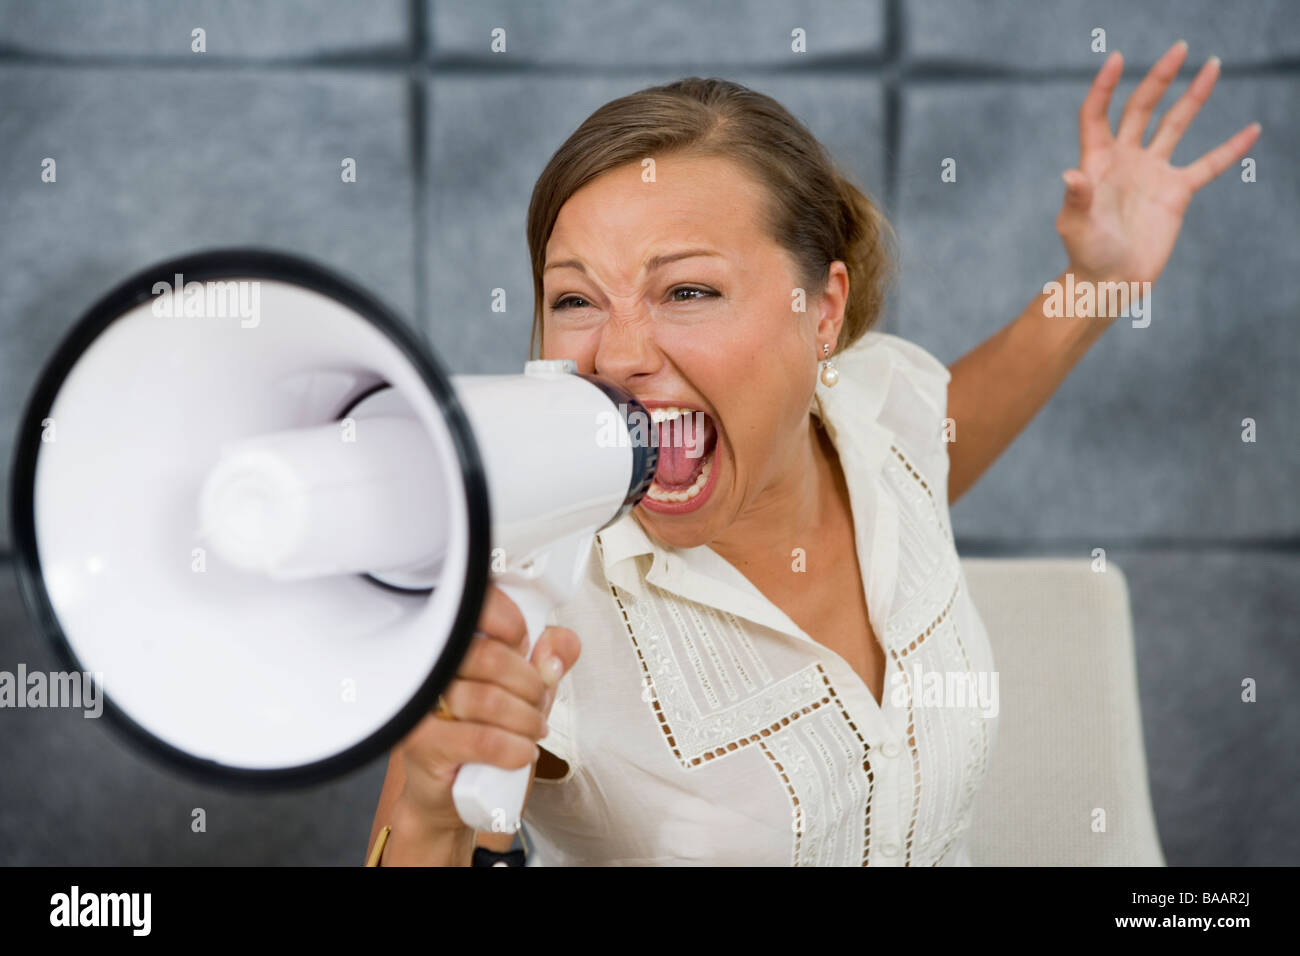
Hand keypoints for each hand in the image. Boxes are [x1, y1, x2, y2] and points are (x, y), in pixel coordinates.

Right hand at [393, 585, 580, 833]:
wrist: (449, 794)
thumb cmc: (484, 734)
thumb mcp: (526, 692)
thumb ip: (548, 661)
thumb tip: (558, 649)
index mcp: (454, 640)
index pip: (480, 605)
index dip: (515, 626)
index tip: (527, 650)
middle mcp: (431, 664)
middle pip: (491, 657)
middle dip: (531, 685)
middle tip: (537, 704)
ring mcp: (421, 702)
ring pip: (489, 700)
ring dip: (526, 721)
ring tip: (531, 732)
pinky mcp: (421, 742)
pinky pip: (483, 739)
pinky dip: (514, 749)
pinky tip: (521, 753)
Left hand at [1056, 40, 1260, 288]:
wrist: (1111, 281)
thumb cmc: (1086, 253)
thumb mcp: (1076, 226)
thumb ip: (1077, 198)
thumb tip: (1070, 176)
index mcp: (1097, 161)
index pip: (1097, 114)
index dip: (1104, 87)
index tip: (1115, 59)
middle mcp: (1126, 159)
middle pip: (1142, 108)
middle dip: (1159, 79)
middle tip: (1179, 49)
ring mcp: (1153, 172)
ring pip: (1176, 125)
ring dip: (1194, 96)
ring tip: (1212, 65)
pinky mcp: (1176, 192)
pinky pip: (1208, 164)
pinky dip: (1230, 149)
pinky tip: (1251, 130)